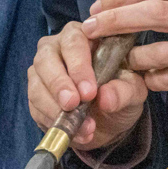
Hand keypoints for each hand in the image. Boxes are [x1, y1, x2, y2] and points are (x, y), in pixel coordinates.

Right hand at [27, 19, 149, 150]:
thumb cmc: (121, 92)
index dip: (79, 66)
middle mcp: (58, 47)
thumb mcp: (133, 91)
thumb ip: (123, 91)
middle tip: (72, 105)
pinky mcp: (35, 92)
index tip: (89, 92)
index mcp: (85, 36)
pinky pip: (34, 105)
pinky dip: (52, 120)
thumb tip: (106, 98)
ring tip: (81, 127)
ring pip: (36, 83)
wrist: (108, 118)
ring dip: (55, 108)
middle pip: (46, 58)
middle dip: (59, 84)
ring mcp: (42, 69)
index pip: (74, 41)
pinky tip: (72, 132)